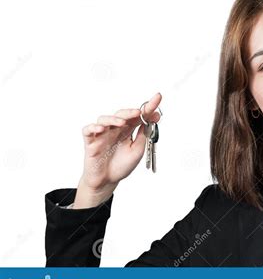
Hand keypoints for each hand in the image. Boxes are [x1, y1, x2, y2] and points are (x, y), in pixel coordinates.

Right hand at [74, 92, 161, 207]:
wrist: (108, 181)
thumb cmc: (122, 165)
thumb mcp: (138, 150)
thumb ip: (144, 134)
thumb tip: (155, 117)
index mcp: (128, 131)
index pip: (138, 116)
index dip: (148, 106)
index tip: (158, 97)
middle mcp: (115, 129)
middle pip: (121, 114)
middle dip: (130, 112)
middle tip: (139, 112)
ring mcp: (102, 134)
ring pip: (104, 118)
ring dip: (114, 118)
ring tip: (122, 123)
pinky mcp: (90, 141)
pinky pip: (88, 130)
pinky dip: (93, 127)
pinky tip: (101, 129)